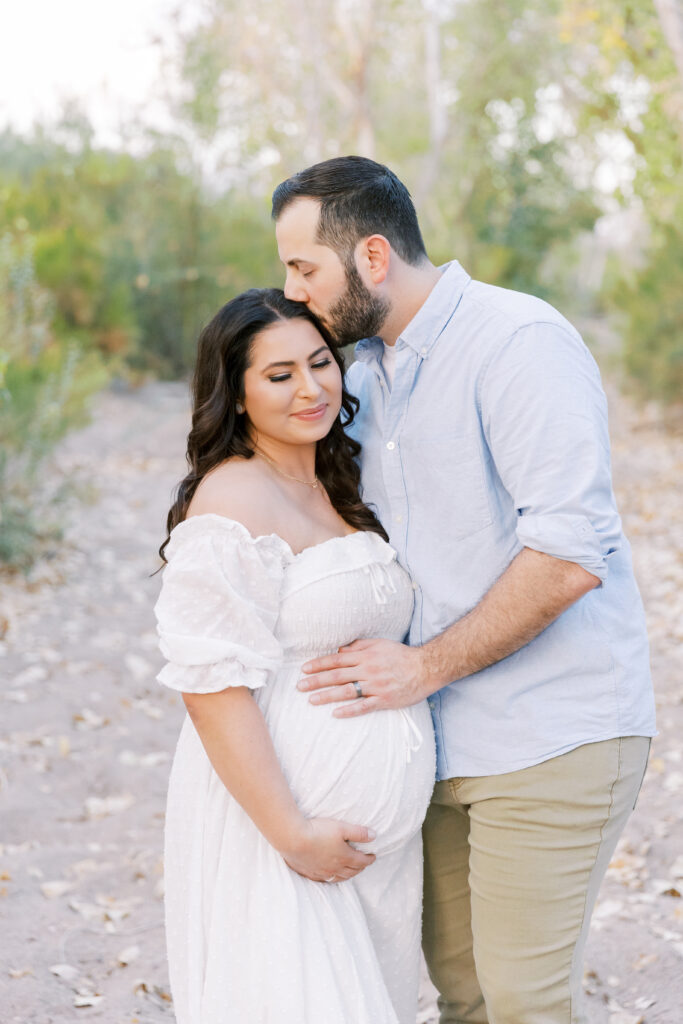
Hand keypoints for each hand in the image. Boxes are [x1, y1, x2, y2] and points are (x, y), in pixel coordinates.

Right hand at [279, 818, 375, 881]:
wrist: (293, 839)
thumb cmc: (318, 831)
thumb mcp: (342, 827)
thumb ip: (359, 832)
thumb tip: (374, 836)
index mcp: (345, 857)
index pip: (362, 861)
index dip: (369, 859)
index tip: (373, 856)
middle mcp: (335, 868)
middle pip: (352, 871)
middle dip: (360, 868)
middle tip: (363, 864)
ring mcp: (321, 872)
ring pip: (338, 877)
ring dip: (347, 875)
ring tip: (350, 871)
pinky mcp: (309, 873)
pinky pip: (324, 880)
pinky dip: (331, 878)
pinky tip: (329, 876)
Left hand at [298, 638, 427, 717]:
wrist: (426, 668)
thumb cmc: (401, 655)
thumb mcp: (379, 644)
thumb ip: (358, 646)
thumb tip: (339, 650)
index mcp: (365, 656)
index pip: (336, 660)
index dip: (319, 664)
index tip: (304, 669)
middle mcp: (368, 670)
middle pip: (337, 676)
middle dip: (316, 681)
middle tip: (299, 686)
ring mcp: (376, 686)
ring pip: (347, 692)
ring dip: (327, 696)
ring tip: (311, 700)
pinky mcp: (385, 700)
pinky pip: (364, 706)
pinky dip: (349, 710)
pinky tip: (336, 714)